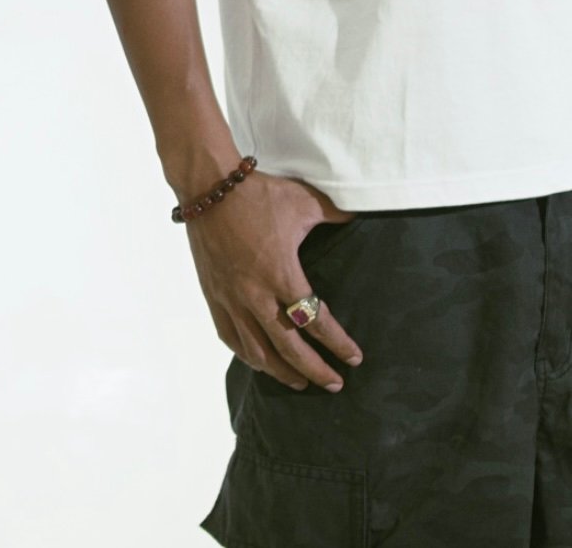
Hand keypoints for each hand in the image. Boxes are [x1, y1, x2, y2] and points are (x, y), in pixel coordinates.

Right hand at [185, 169, 363, 391]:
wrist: (210, 187)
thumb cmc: (259, 194)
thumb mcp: (304, 200)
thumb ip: (335, 213)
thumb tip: (361, 215)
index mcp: (281, 273)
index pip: (315, 320)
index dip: (337, 343)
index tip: (354, 358)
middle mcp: (255, 295)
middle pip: (289, 348)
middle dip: (314, 370)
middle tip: (335, 385)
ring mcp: (232, 299)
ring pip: (257, 351)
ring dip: (281, 371)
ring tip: (300, 383)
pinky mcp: (214, 296)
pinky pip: (230, 337)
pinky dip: (248, 356)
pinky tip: (260, 363)